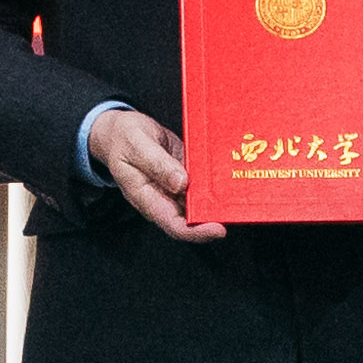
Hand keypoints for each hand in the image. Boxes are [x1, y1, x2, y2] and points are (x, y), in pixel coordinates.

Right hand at [86, 106, 226, 243]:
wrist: (121, 131)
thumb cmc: (123, 139)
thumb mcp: (136, 145)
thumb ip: (157, 164)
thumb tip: (181, 183)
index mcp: (147, 198)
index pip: (173, 225)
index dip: (197, 232)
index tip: (219, 229)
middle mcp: (164, 199)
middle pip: (192, 219)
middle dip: (215, 217)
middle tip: (238, 209)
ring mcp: (175, 189)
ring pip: (200, 202)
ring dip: (218, 201)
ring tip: (241, 195)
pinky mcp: (185, 176)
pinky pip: (202, 185)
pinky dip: (215, 184)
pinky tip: (231, 176)